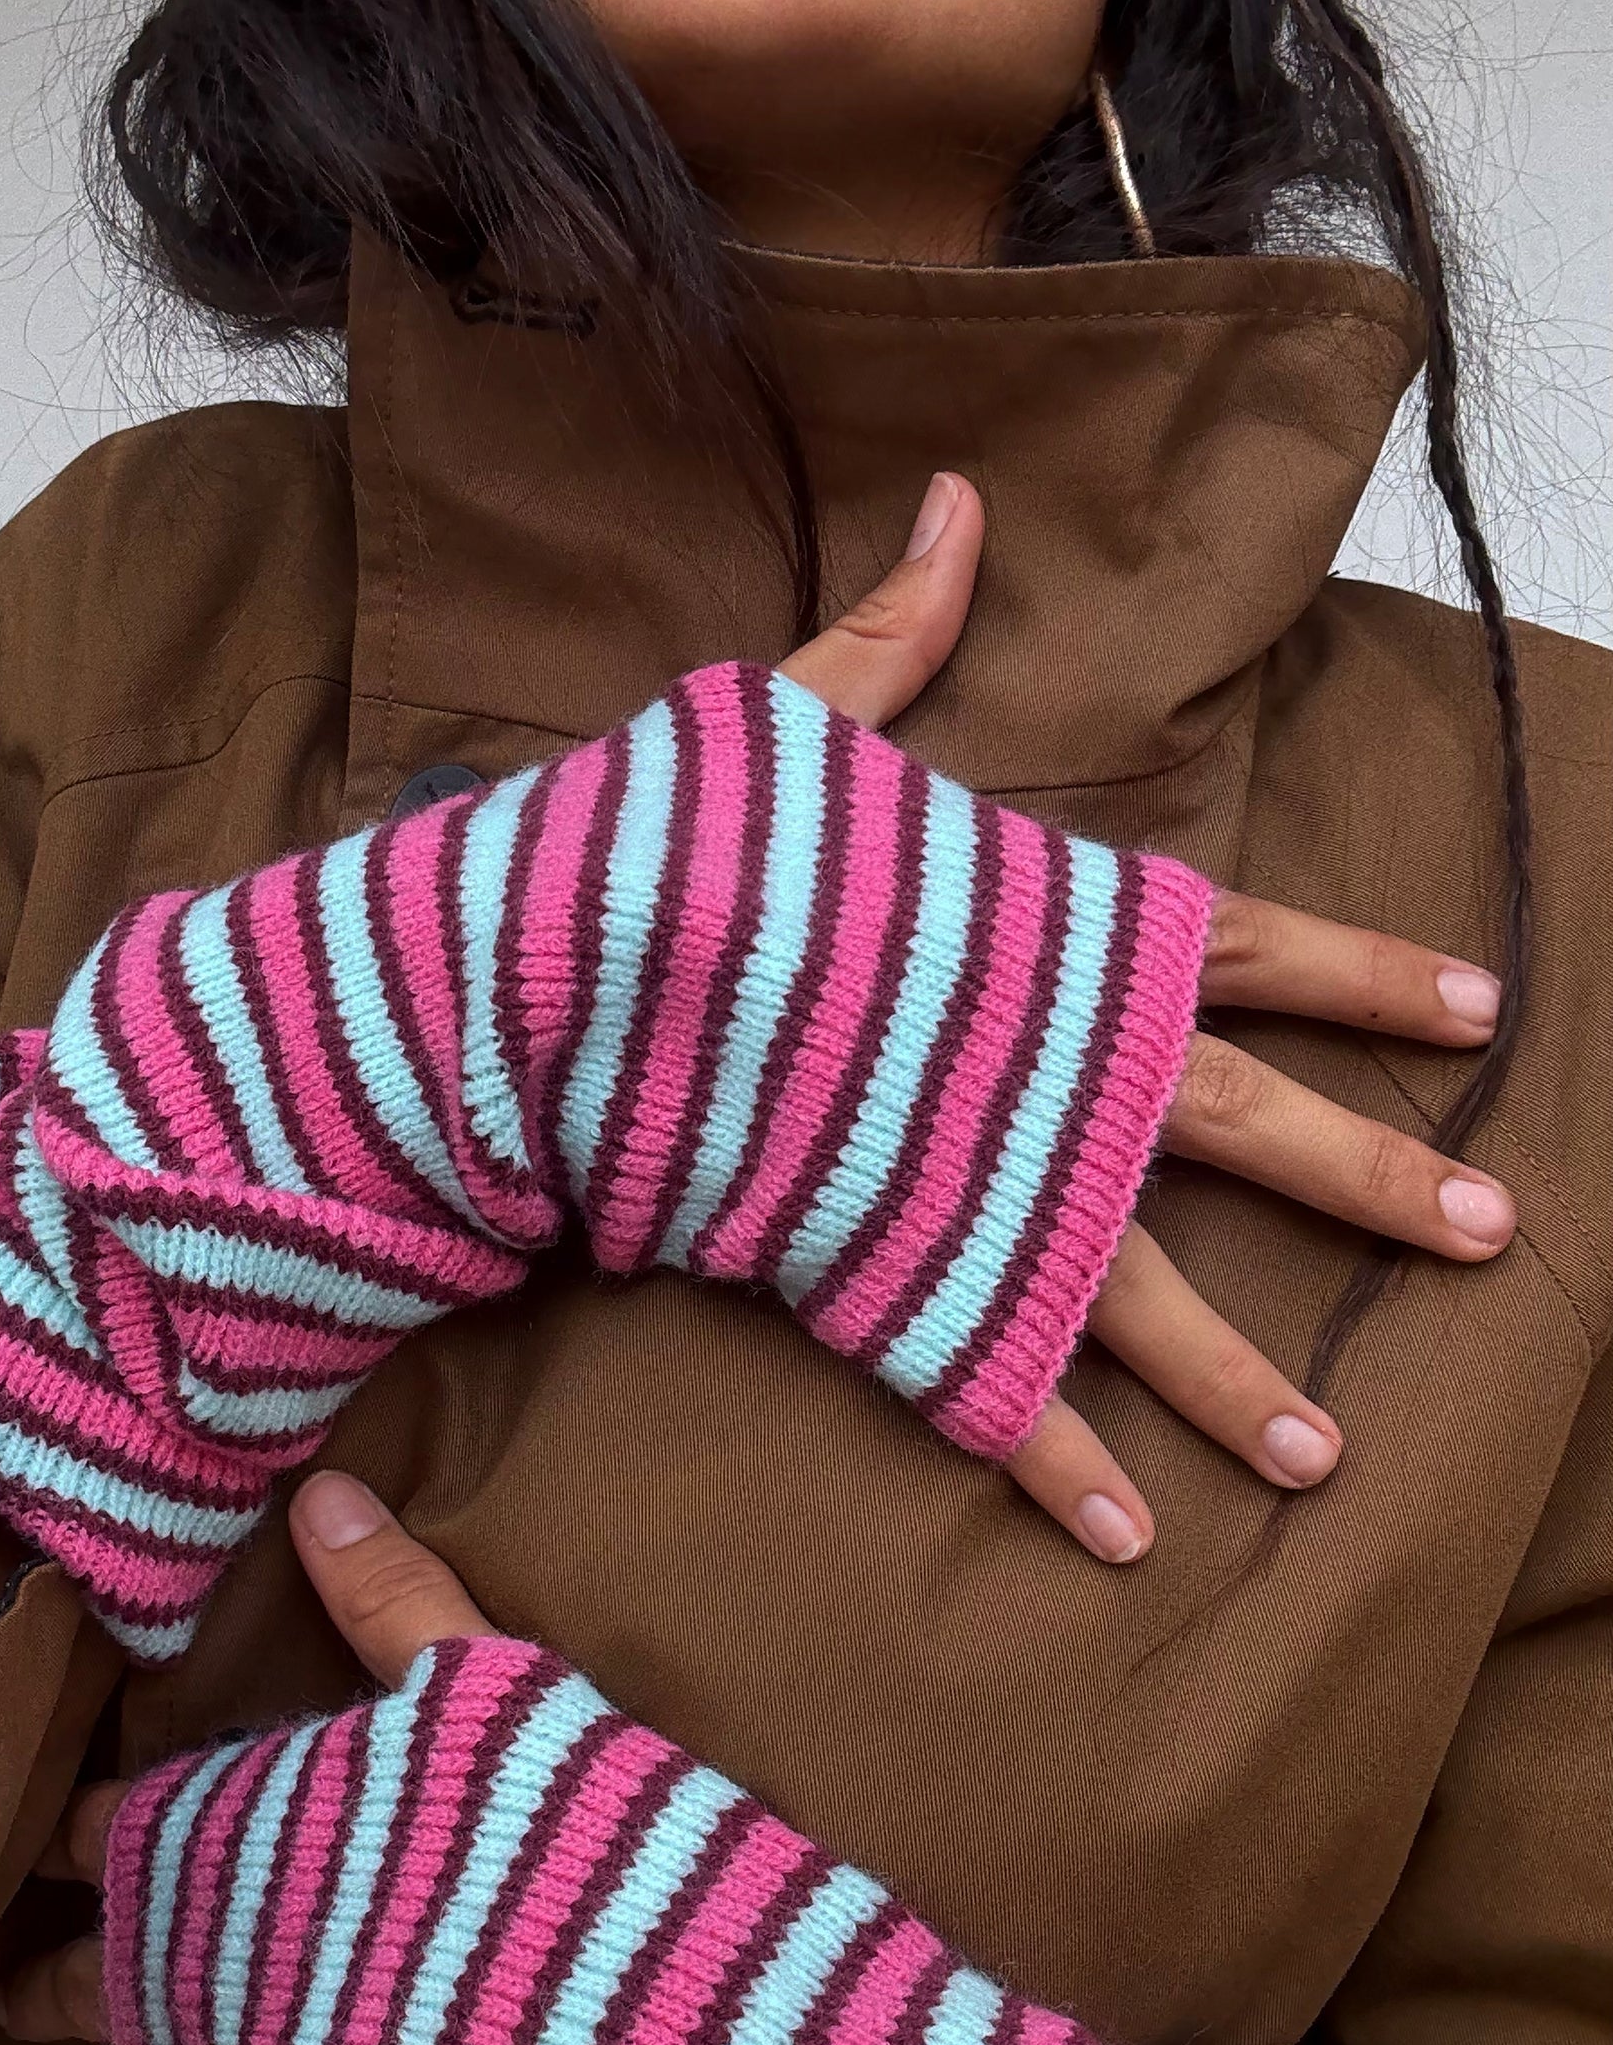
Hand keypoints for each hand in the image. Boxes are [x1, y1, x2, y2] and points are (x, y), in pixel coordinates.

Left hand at [0, 1475, 504, 2044]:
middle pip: (105, 1990)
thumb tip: (321, 1486)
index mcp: (243, 1866)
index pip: (132, 1829)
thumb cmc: (554, 1864)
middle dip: (54, 1996)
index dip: (89, 1826)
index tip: (43, 1835)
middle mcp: (218, 1997)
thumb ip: (400, 1601)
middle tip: (0, 2009)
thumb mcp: (496, 1695)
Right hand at [775, 470, 1513, 1561]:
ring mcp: (981, 1189)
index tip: (1479, 1012)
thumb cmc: (676, 852)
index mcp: (1051, 933)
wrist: (558, 988)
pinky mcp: (897, 1280)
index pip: (1254, 946)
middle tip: (1486, 1235)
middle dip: (1372, 1182)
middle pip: (1248, 1127)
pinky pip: (994, 1388)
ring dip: (1236, 1380)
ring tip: (1325, 1457)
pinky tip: (1131, 1540)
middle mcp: (1050, 1069)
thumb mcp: (786, 723)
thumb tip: (956, 504)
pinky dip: (1056, 1468)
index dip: (1370, 976)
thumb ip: (894, 640)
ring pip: (1144, 1298)